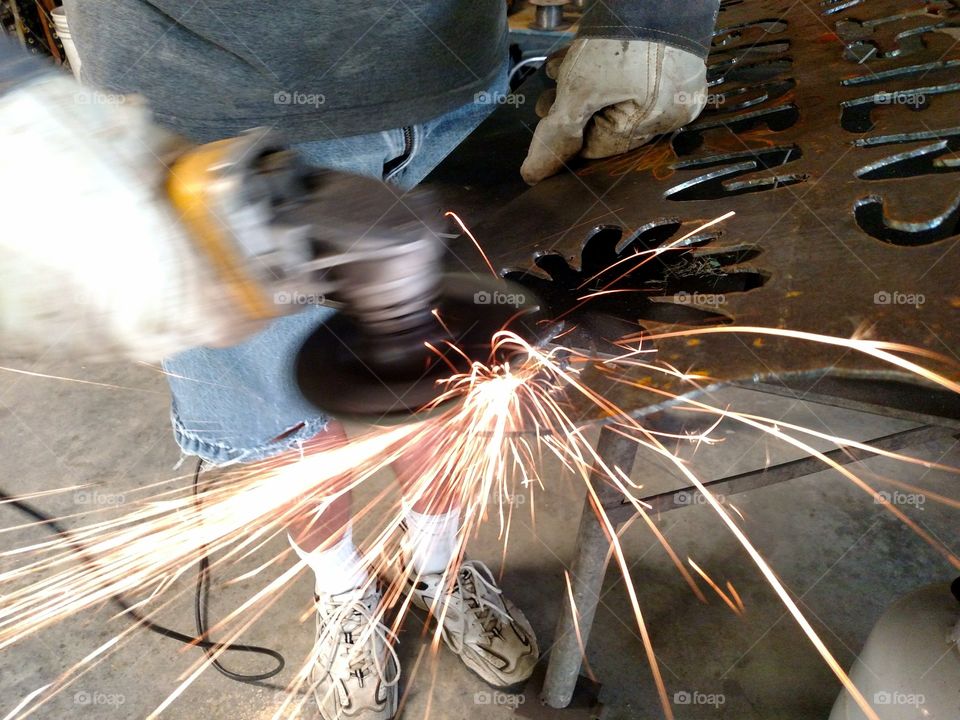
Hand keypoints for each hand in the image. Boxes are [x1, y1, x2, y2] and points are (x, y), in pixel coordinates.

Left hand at [521, 38, 707, 183]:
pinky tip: (569, 57)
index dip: (569, 135)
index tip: (546, 122)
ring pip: (614, 93)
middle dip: (572, 107)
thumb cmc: (622, 38)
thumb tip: (534, 175)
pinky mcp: (666, 52)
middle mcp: (676, 103)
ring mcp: (675, 75)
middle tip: (546, 99)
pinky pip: (627, 72)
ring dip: (578, 85)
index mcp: (663, 120)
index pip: (602, 145)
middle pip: (608, 118)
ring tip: (554, 72)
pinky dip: (597, 68)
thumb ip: (560, 132)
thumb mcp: (582, 89)